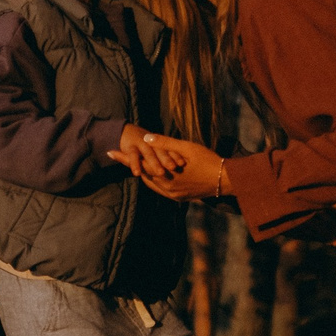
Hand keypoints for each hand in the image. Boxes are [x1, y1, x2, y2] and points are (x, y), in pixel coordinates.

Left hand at [108, 133, 224, 201]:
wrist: (226, 180)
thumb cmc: (207, 160)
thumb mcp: (186, 147)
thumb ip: (165, 143)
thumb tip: (146, 137)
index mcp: (165, 176)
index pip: (139, 165)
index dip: (124, 158)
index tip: (109, 151)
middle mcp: (166, 188)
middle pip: (144, 175)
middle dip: (132, 165)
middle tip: (118, 156)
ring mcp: (173, 195)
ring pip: (152, 183)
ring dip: (144, 173)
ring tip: (133, 164)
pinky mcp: (179, 198)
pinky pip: (161, 189)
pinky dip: (155, 180)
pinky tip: (153, 174)